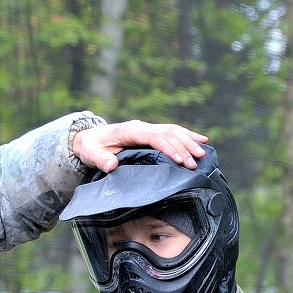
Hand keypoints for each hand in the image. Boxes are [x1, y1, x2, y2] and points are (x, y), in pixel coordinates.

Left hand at [72, 119, 208, 172]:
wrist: (90, 139)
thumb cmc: (91, 148)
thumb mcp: (91, 155)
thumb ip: (100, 160)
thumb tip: (112, 165)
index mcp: (130, 130)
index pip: (154, 136)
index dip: (168, 147)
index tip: (179, 160)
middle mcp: (142, 127)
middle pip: (168, 133)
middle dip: (183, 147)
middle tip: (195, 163)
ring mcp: (148, 128)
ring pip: (174, 131)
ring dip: (189, 141)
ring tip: (202, 154)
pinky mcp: (152, 133)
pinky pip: (173, 132)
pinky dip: (188, 136)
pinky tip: (202, 141)